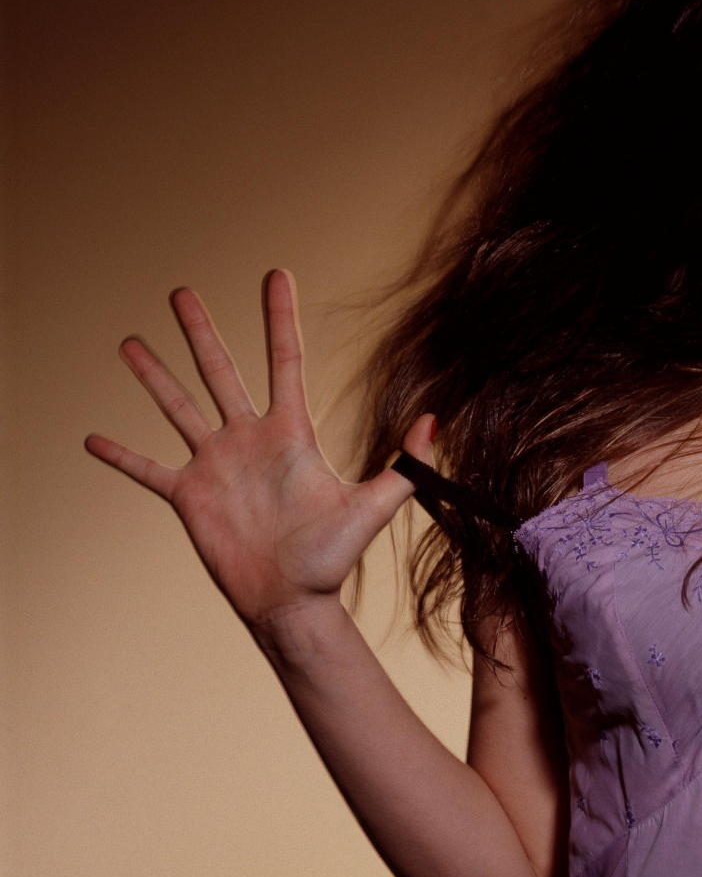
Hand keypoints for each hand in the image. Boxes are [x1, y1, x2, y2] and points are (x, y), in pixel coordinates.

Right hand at [85, 270, 434, 629]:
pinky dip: (120, 456)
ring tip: (130, 342)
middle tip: (181, 291)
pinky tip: (91, 439)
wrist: (293, 601)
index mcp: (290, 433)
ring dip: (153, 376)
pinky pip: (146, 470)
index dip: (279, 318)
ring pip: (177, 407)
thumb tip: (435, 421)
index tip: (276, 275)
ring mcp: (215, 465)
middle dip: (200, 332)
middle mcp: (248, 440)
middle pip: (219, 372)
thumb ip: (404, 466)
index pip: (284, 361)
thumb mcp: (373, 507)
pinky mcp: (187, 497)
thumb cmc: (333, 557)